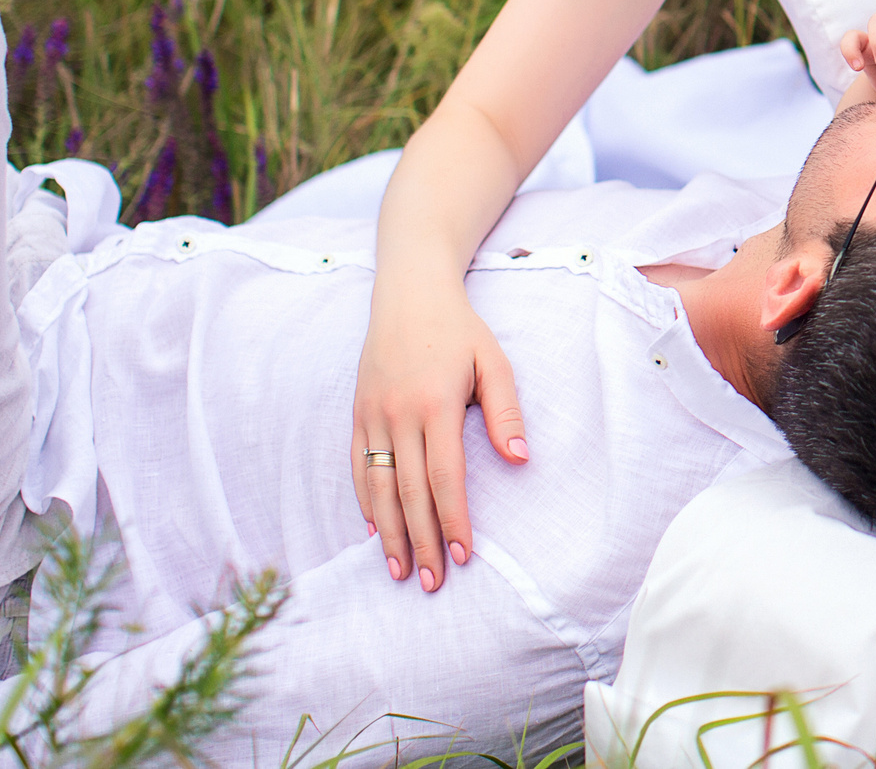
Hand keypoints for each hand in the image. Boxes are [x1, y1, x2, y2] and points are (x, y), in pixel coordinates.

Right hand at [352, 285, 527, 593]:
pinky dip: (365, 501)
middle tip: (431, 581)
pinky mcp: (356, 414)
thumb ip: (506, 412)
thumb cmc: (460, 329)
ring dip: (389, 532)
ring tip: (399, 570)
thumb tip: (519, 460)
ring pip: (376, 486)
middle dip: (421, 540)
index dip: (452, 519)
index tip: (463, 555)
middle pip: (407, 491)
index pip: (444, 476)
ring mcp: (371, 416)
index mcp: (435, 404)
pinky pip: (357, 466)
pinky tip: (376, 530)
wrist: (408, 294)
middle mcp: (397, 414)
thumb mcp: (493, 361)